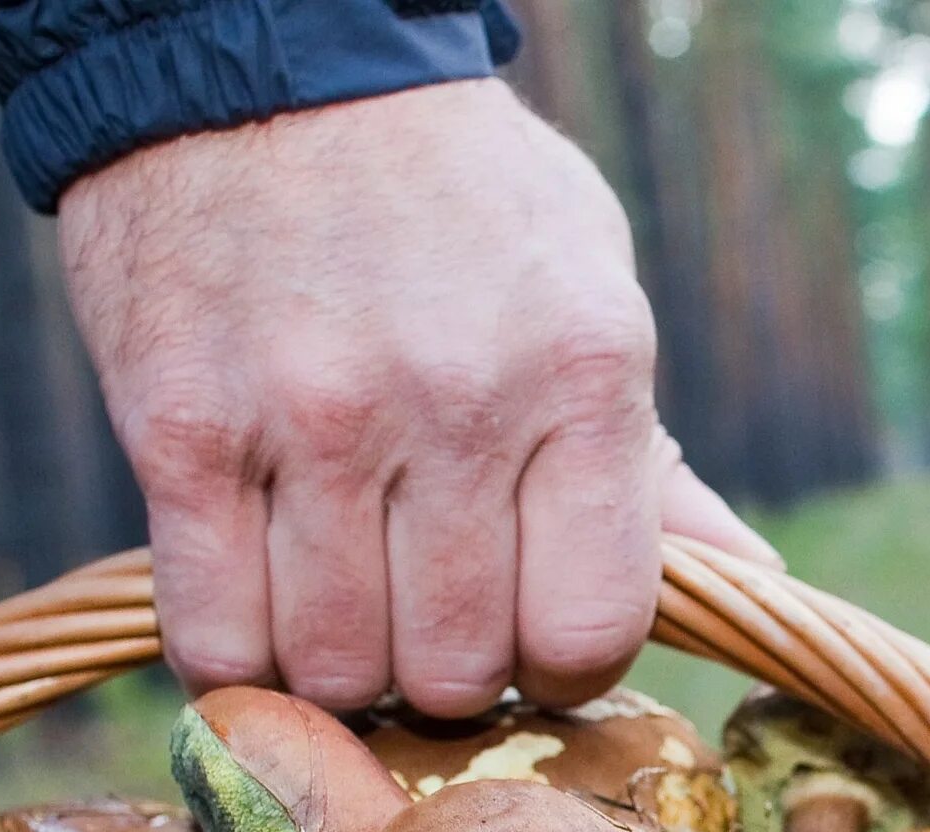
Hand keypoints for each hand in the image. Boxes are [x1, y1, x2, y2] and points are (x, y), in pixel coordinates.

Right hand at [61, 79, 775, 712]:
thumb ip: (652, 459)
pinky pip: (214, 634)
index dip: (563, 667)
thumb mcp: (588, 289)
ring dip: (340, 664)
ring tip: (343, 598)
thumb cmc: (453, 196)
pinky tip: (260, 605)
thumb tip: (748, 582)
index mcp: (581, 371)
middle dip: (449, 672)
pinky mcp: (182, 434)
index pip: (590, 630)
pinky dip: (237, 653)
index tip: (532, 636)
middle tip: (426, 611)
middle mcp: (455, 403)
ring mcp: (312, 421)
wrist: (264, 62)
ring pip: (335, 668)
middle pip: (456, 669)